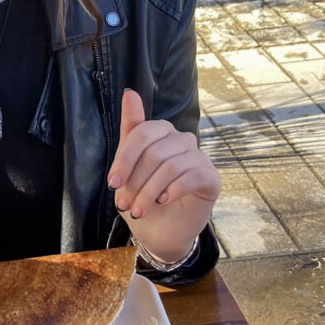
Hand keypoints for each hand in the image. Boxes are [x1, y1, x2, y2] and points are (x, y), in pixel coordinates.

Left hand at [107, 89, 220, 263]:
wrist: (160, 233)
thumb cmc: (143, 197)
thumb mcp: (128, 167)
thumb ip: (130, 130)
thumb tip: (129, 92)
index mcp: (161, 132)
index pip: (142, 133)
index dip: (125, 159)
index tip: (113, 184)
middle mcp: (182, 140)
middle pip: (154, 151)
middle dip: (135, 181)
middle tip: (125, 204)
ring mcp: (198, 158)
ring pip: (170, 166)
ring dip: (149, 191)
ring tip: (139, 210)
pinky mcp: (211, 178)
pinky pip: (193, 175)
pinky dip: (173, 189)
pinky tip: (162, 202)